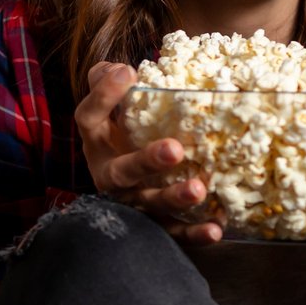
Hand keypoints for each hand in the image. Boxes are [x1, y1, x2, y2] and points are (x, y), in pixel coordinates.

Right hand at [75, 62, 224, 244]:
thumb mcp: (112, 108)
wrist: (126, 186)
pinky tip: (215, 229)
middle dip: (147, 162)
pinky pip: (173, 232)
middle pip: (122, 171)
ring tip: (198, 190)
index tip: (128, 73)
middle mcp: (110, 174)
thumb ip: (110, 83)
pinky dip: (194, 234)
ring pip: (149, 204)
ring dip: (173, 198)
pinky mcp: (155, 225)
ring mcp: (132, 203)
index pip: (90, 117)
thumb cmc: (125, 135)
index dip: (104, 96)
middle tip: (174, 149)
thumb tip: (122, 70)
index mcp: (98, 141)